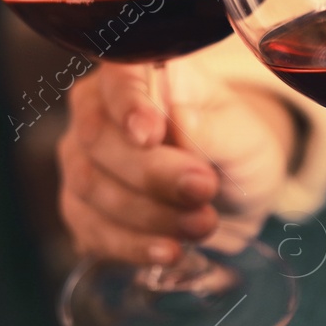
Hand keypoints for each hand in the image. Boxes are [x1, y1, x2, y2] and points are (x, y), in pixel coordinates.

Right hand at [58, 61, 298, 264]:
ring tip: (201, 224)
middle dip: (151, 173)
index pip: (117, 76)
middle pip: (96, 138)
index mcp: (138, 73)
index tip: (151, 134)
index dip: (127, 104)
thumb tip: (182, 120)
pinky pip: (90, 228)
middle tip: (204, 189)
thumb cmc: (233, 148)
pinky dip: (130, 245)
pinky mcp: (81, 208)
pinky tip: (168, 251)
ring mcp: (81, 159)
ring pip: (88, 186)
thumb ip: (216, 129)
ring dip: (146, 214)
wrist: (229, 196)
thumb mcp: (245, 135)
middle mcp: (97, 110)